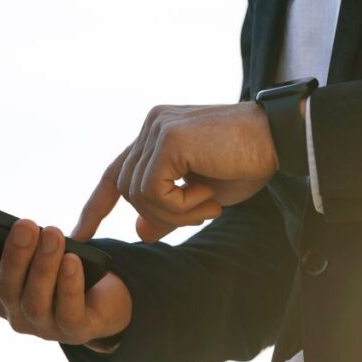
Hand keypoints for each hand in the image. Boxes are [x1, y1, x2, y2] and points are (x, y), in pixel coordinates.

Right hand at [0, 218, 131, 347]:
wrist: (101, 303)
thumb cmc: (58, 273)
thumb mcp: (31, 256)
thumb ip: (0, 242)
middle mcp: (13, 313)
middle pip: (5, 287)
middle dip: (15, 255)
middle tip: (25, 224)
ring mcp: (42, 327)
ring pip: (35, 299)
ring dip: (44, 265)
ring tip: (52, 234)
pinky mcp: (74, 331)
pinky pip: (68, 310)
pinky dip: (69, 284)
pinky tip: (72, 260)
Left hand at [72, 102, 277, 242]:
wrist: (282, 140)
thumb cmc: (248, 163)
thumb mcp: (201, 195)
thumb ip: (168, 211)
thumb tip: (139, 232)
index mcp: (155, 135)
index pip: (115, 173)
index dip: (96, 206)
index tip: (79, 234)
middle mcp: (151, 126)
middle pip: (128, 189)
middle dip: (162, 213)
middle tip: (205, 210)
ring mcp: (156, 128)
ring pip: (138, 193)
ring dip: (175, 211)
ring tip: (210, 202)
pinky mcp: (168, 139)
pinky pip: (154, 191)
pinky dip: (180, 205)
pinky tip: (207, 194)